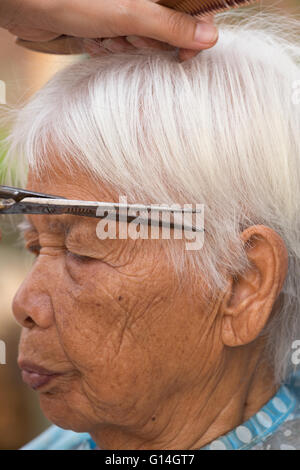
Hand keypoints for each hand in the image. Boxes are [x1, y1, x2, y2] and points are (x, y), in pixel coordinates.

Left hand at [0, 0, 217, 60]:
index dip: (193, 33)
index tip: (187, 54)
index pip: (192, 8)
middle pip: (166, 28)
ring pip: (141, 40)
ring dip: (123, 46)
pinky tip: (92, 37)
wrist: (26, 5)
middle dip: (146, 41)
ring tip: (103, 33)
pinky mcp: (106, 21)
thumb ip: (171, 25)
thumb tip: (208, 37)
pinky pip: (120, 44)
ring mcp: (122, 8)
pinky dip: (107, 47)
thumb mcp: (129, 13)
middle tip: (125, 34)